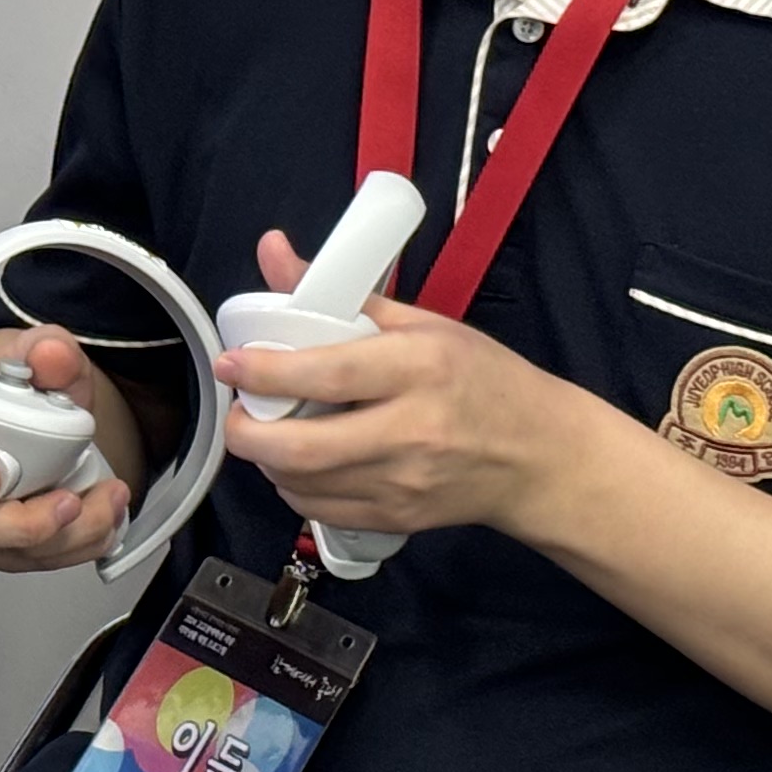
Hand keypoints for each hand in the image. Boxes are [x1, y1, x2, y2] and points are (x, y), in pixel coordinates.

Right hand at [0, 325, 142, 572]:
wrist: (31, 408)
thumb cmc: (9, 384)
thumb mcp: (30, 351)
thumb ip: (44, 348)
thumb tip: (50, 354)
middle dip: (22, 524)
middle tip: (68, 502)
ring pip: (3, 551)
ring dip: (65, 537)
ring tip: (107, 500)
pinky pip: (32, 560)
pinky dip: (76, 546)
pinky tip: (103, 518)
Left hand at [215, 226, 597, 542]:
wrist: (540, 457)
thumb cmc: (483, 380)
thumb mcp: (422, 324)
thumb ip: (342, 291)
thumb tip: (274, 252)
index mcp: (419, 368)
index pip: (328, 373)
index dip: (267, 371)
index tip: (232, 363)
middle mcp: (411, 430)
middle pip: (304, 448)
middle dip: (248, 433)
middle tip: (238, 411)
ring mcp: (404, 483)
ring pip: (304, 484)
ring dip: (267, 460)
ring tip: (268, 431)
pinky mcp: (399, 519)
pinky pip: (321, 511)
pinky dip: (294, 487)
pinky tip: (298, 464)